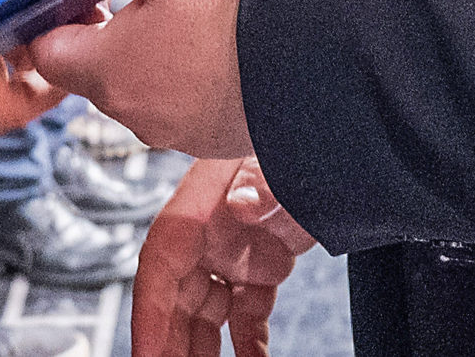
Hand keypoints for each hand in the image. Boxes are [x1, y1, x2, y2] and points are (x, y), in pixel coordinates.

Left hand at [28, 0, 262, 157]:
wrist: (328, 53)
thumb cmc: (243, 5)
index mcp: (109, 73)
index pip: (47, 51)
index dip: (56, 10)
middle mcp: (138, 114)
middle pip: (98, 67)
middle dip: (113, 23)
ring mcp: (182, 132)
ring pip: (146, 81)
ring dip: (157, 44)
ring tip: (196, 4)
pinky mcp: (221, 136)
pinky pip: (188, 98)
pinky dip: (195, 68)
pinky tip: (225, 36)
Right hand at [133, 156, 314, 356]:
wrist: (327, 144)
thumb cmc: (296, 139)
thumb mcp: (278, 161)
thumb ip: (262, 182)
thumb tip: (241, 202)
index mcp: (200, 204)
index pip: (160, 262)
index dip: (148, 312)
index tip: (147, 355)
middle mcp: (208, 230)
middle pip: (176, 296)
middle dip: (169, 341)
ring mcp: (233, 249)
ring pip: (205, 310)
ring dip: (200, 348)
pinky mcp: (262, 265)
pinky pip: (245, 311)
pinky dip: (247, 341)